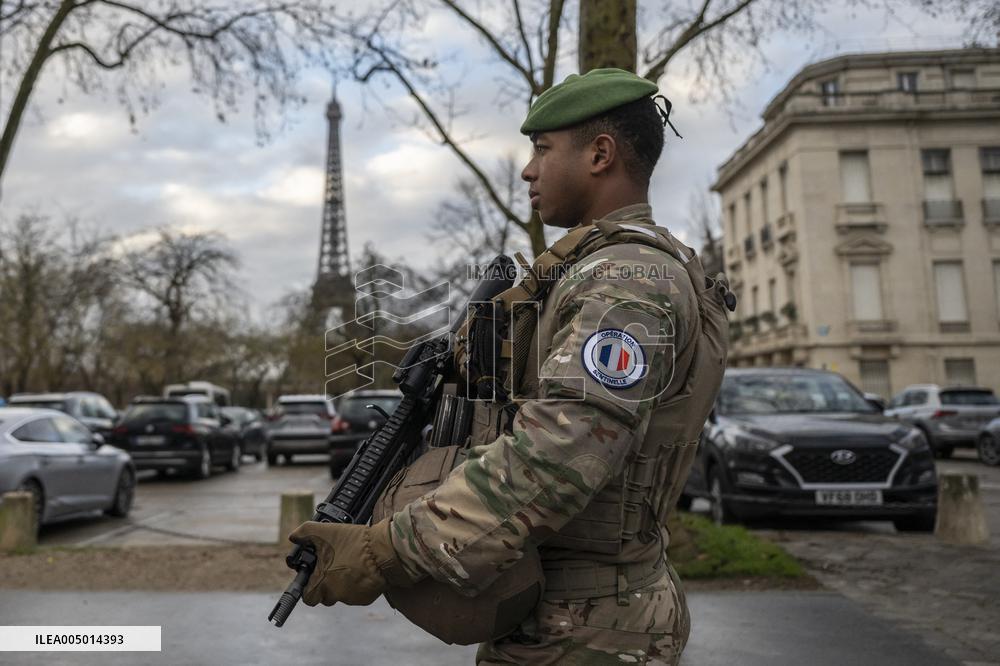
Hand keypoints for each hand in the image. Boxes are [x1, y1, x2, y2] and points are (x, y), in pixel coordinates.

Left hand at [288, 518, 413, 606]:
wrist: (384, 550)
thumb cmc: (354, 542)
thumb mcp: (326, 531)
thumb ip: (305, 532)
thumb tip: (294, 536)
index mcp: (322, 583)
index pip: (307, 596)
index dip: (309, 586)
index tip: (314, 576)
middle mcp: (335, 595)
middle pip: (325, 595)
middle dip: (327, 583)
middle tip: (334, 566)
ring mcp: (352, 598)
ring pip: (342, 594)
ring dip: (343, 583)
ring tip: (351, 564)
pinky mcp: (367, 598)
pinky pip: (358, 594)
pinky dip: (358, 584)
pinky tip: (363, 569)